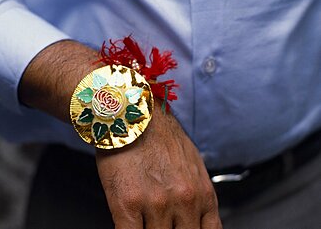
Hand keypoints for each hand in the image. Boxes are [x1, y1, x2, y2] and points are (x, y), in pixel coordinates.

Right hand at [19, 40, 221, 227]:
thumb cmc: (159, 136)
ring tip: (142, 216)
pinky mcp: (126, 204)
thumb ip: (196, 195)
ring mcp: (155, 204)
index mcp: (202, 194)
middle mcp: (183, 201)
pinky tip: (128, 224)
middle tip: (160, 224)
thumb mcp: (192, 165)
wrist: (132, 112)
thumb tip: (195, 218)